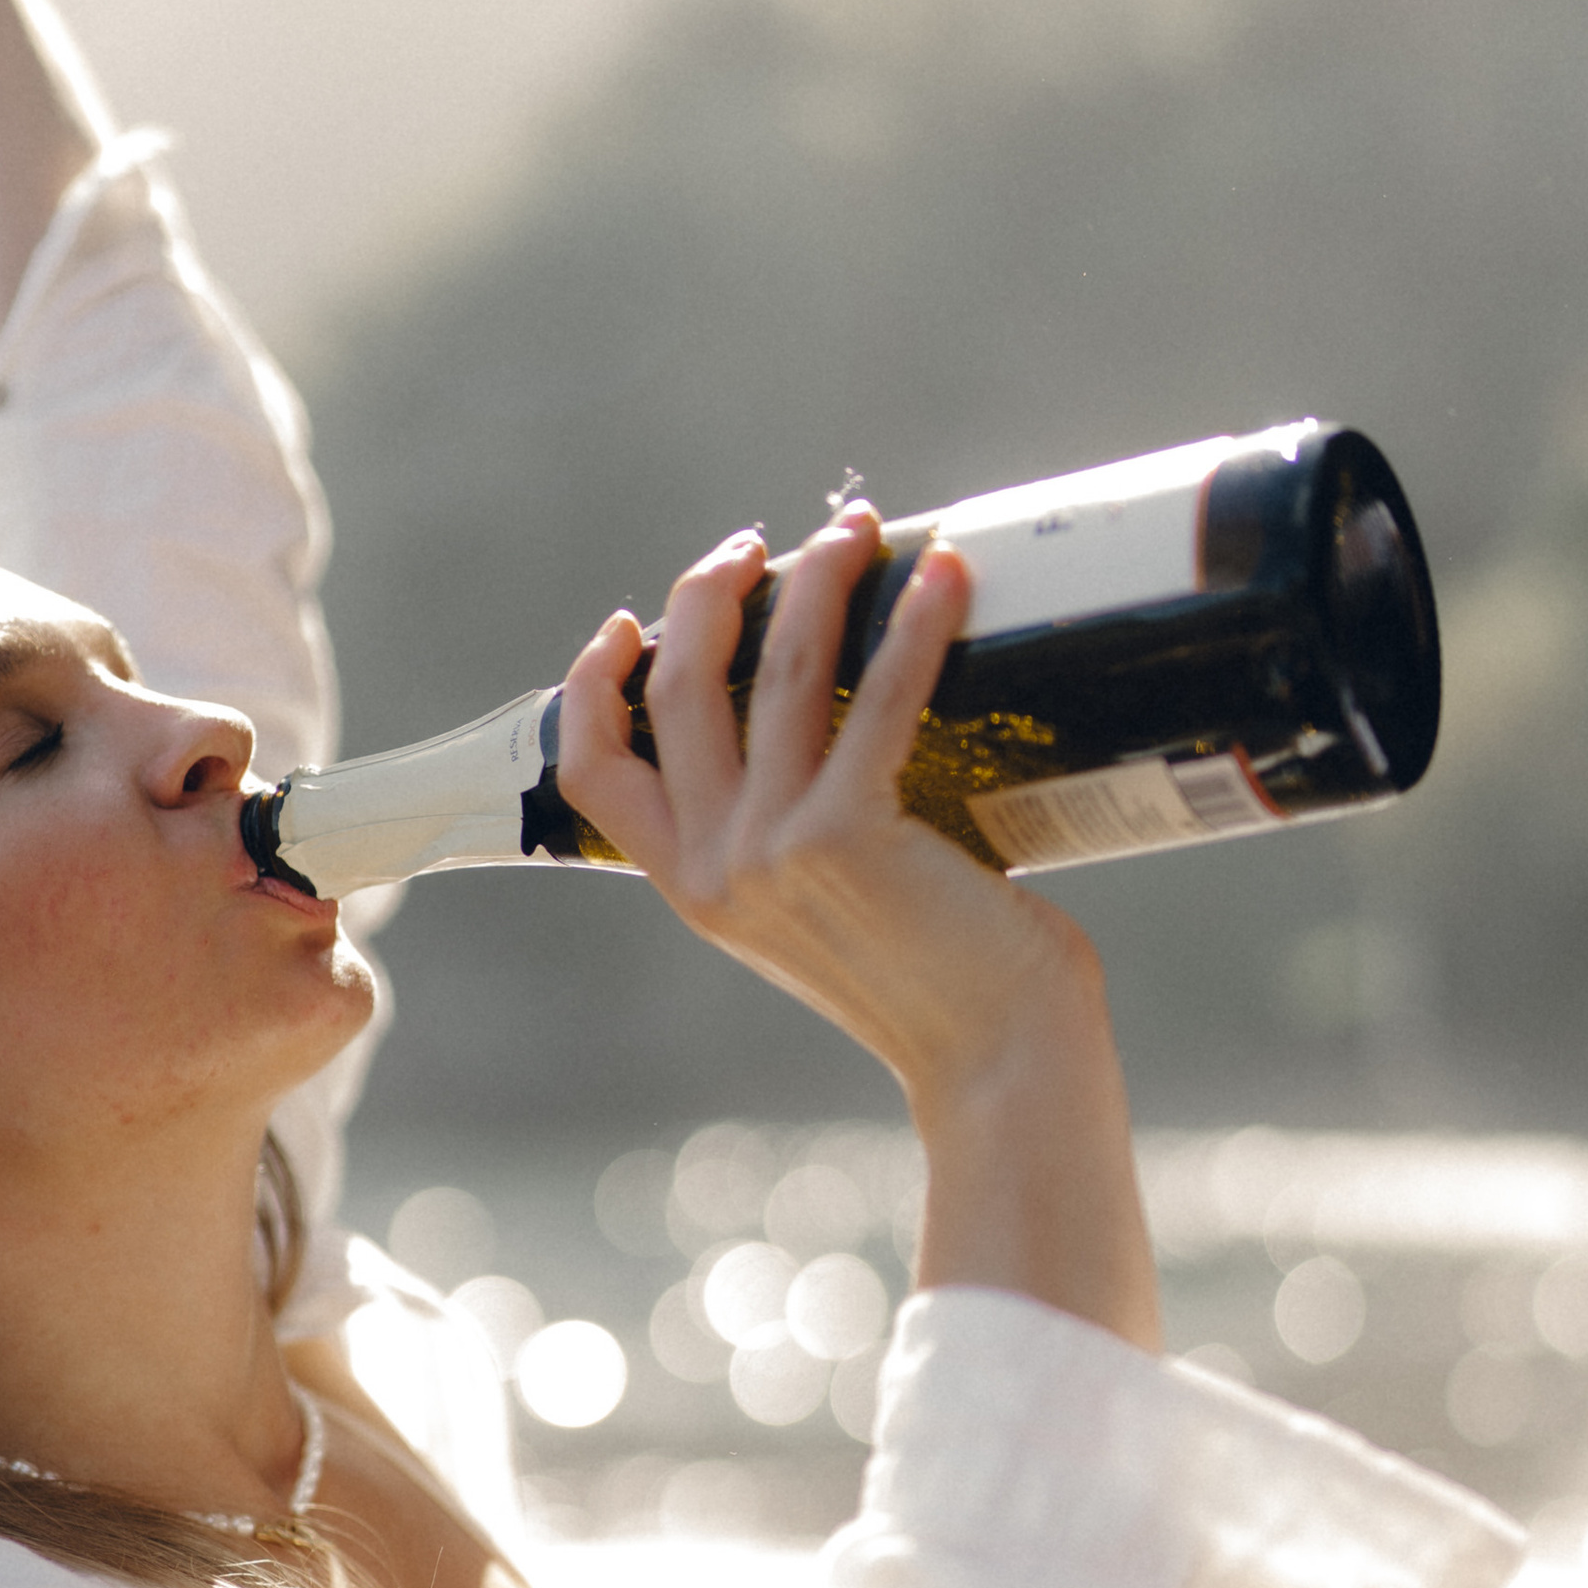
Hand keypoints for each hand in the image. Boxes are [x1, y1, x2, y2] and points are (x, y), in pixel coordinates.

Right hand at [557, 508, 1160, 1342]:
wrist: (997, 1060)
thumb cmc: (935, 979)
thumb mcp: (819, 912)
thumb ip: (790, 837)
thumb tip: (825, 712)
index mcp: (691, 888)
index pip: (590, 770)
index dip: (595, 683)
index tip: (630, 619)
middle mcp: (717, 868)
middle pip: (677, 691)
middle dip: (711, 592)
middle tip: (760, 544)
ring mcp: (776, 852)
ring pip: (777, 674)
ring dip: (817, 580)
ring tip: (858, 528)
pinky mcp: (852, 836)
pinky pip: (879, 697)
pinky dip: (913, 624)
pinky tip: (942, 576)